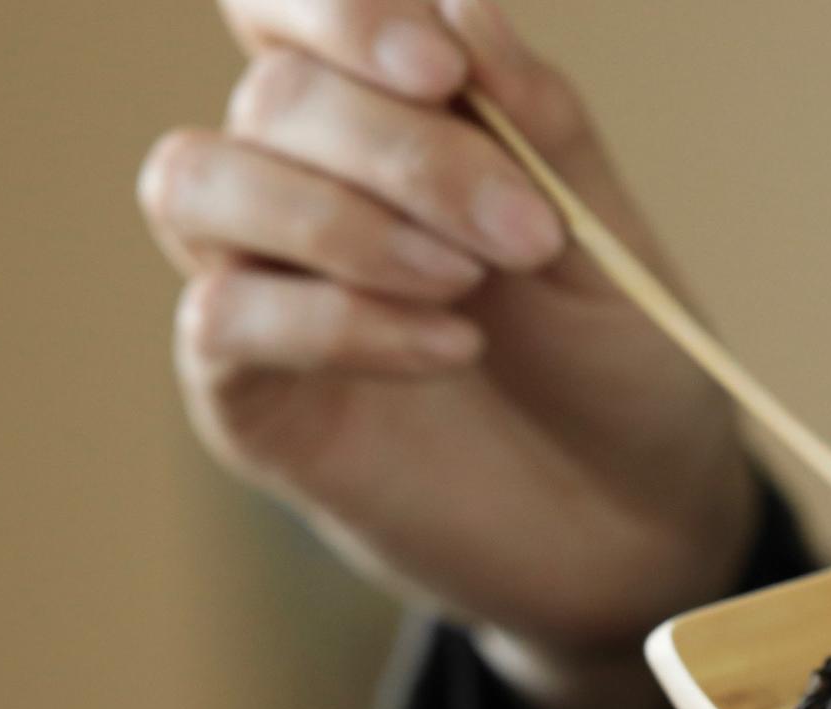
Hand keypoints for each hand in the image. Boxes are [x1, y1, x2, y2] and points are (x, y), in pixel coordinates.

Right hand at [139, 0, 755, 708]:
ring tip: (468, 283)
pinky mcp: (255, 407)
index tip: (441, 68)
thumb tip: (462, 1)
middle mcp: (309, 196)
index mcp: (390, 131)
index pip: (286, 11)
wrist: (633, 534)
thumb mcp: (613, 246)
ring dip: (337, 218)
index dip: (335, 6)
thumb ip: (543, 128)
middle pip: (268, 96)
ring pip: (196, 183)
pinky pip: (225, 320)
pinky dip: (333, 319)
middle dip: (401, 149)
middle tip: (523, 232)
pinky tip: (450, 350)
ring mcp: (269, 299)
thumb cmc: (624, 380)